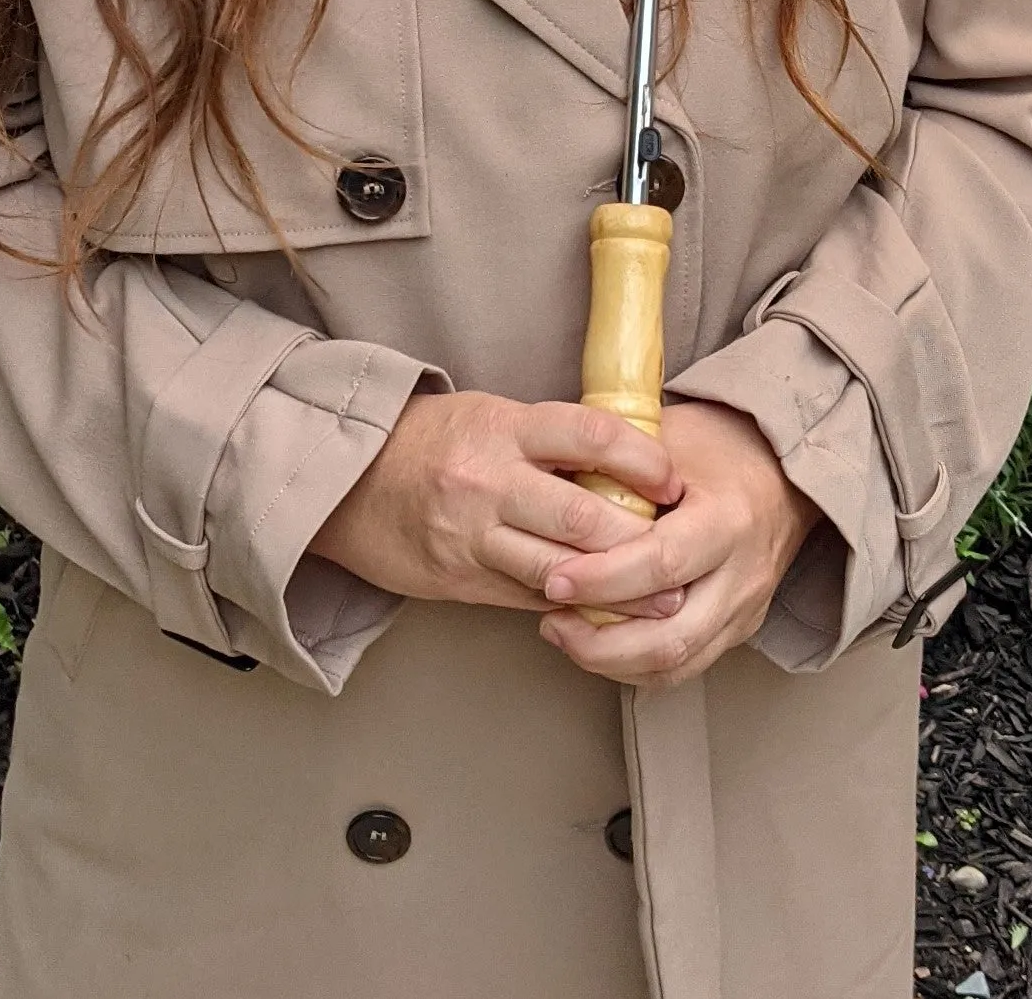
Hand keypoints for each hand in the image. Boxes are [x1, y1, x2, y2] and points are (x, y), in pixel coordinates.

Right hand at [308, 390, 684, 611]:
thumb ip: (548, 442)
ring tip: (661, 598)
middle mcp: (488, 479)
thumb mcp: (490, 418)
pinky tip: (602, 612)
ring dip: (616, 588)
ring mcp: (471, 534)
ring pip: (558, 569)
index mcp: (502, 427)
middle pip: (582, 516)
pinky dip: (570, 606)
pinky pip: (527, 598)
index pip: (589, 435)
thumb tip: (623, 467)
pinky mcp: (458, 579)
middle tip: (683, 554)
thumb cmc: (432, 441)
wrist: (348, 480)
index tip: (672, 480)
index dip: (641, 459)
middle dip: (639, 541)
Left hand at [535, 399, 819, 685]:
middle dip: (600, 640)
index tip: (555, 578)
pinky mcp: (738, 630)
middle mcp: (743, 575)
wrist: (780, 472)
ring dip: (610, 660)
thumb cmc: (718, 447)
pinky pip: (683, 667)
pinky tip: (597, 643)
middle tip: (552, 615)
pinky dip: (633, 665)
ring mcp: (745, 611)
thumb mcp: (670, 439)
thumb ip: (619, 469)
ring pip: (676, 664)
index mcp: (729, 519)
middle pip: (672, 637)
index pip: (662, 564)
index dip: (603, 579)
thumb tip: (553, 492)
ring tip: (564, 631)